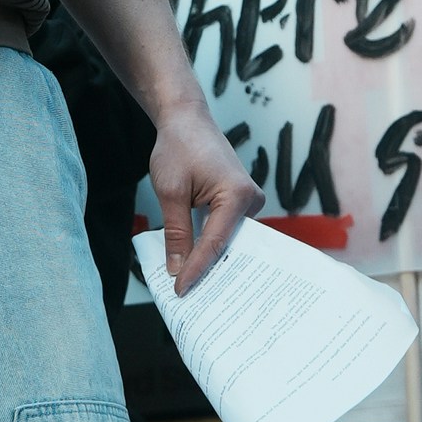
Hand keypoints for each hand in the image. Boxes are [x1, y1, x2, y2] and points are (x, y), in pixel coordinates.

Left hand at [149, 91, 258, 295]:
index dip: (196, 269)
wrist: (186, 119)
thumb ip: (176, 232)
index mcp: (236, 194)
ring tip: (196, 288)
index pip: (215, 243)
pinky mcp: (239, 202)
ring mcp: (248, 201)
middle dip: (210, 271)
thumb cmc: (179, 147)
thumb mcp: (170, 191)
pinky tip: (198, 263)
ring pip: (228, 241)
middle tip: (193, 301)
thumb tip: (177, 268)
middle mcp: (250, 199)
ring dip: (211, 260)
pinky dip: (212, 245)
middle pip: (228, 245)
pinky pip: (226, 231)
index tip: (181, 290)